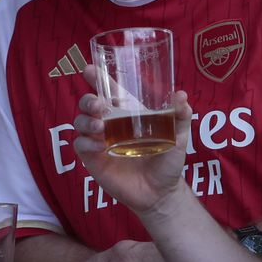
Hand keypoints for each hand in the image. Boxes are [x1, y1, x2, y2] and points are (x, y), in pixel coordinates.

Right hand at [73, 89, 192, 214]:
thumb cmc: (167, 162)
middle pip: (89, 104)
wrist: (160, 192)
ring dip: (86, 120)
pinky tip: (99, 146)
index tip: (90, 69)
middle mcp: (110, 124)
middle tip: (99, 105)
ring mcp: (99, 141)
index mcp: (127, 114)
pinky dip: (86, 143)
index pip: (109, 91)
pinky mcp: (93, 159)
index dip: (98, 78)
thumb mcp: (179, 137)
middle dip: (89, 100)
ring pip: (80, 122)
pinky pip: (80, 146)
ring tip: (100, 126)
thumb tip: (181, 95)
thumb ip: (181, 116)